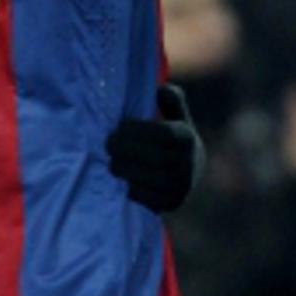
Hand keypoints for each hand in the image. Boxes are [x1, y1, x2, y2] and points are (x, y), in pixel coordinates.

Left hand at [106, 84, 206, 212]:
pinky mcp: (170, 204)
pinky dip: (129, 188)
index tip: (118, 128)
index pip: (161, 134)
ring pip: (147, 179)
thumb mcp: (176, 117)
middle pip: (152, 157)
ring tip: (110, 163)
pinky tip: (120, 180)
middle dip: (125, 150)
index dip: (137, 131)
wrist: (187, 175)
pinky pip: (144, 197)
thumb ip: (171, 100)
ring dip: (124, 170)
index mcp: (187, 138)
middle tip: (107, 145)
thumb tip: (159, 90)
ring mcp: (180, 186)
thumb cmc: (172, 139)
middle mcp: (188, 163)